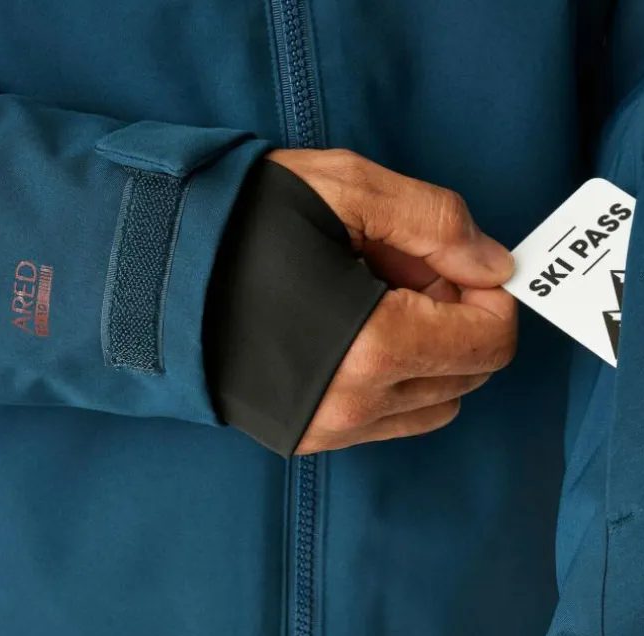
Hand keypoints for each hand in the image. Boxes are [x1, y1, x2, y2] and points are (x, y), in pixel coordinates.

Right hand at [268, 149, 516, 453]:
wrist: (146, 276)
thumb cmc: (239, 223)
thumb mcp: (344, 188)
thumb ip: (437, 222)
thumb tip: (497, 266)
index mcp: (375, 346)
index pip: (491, 341)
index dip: (490, 295)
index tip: (455, 261)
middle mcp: (359, 404)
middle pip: (471, 374)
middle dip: (458, 318)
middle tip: (405, 269)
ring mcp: (334, 430)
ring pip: (439, 402)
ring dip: (432, 352)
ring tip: (376, 300)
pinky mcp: (311, 439)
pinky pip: (395, 420)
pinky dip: (400, 379)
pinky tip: (356, 333)